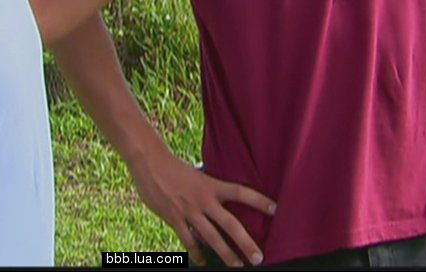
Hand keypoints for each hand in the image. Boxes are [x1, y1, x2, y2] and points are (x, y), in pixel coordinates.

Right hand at [129, 147, 275, 266]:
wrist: (150, 163)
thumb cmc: (174, 167)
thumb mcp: (197, 176)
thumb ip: (208, 190)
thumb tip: (218, 202)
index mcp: (211, 185)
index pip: (241, 192)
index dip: (259, 200)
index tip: (275, 209)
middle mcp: (204, 200)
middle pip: (230, 224)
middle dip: (245, 243)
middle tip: (258, 258)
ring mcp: (189, 211)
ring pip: (212, 238)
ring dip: (226, 254)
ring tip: (237, 266)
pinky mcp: (174, 219)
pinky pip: (189, 242)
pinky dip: (198, 254)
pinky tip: (204, 262)